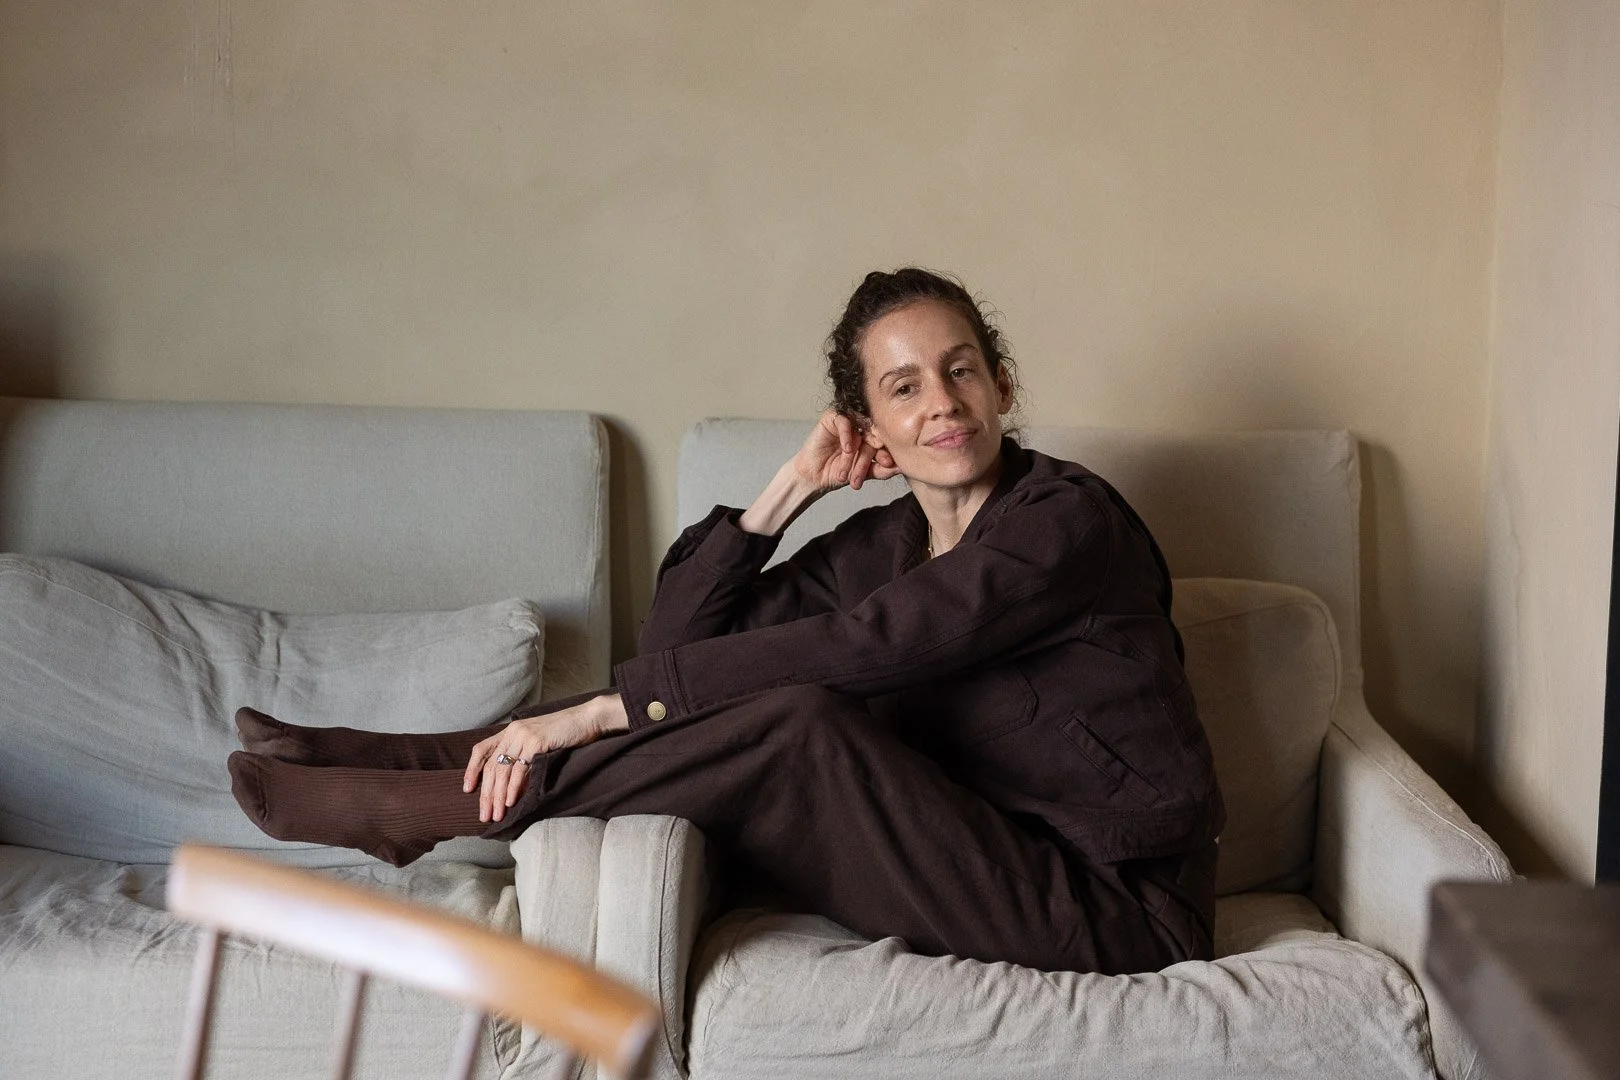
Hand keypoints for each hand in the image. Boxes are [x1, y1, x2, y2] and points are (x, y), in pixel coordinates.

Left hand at [464, 694, 629, 822]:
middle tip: (485, 815)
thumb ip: (523, 757)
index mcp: (510, 731)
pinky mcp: (536, 742)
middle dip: (486, 794)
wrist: (587, 719)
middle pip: (491, 766)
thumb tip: (512, 786)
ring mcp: (523, 735)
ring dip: (498, 796)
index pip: (481, 750)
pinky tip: (511, 801)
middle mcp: (513, 731)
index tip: (468, 790)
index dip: (471, 770)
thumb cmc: (565, 734)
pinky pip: (519, 769)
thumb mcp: (538, 743)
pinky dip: (513, 788)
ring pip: (502, 771)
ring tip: (497, 815)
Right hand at [792, 409, 898, 493]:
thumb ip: (881, 471)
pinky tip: (847, 449)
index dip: (887, 452)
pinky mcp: (832, 418)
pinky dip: (847, 435)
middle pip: (872, 437)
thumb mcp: (863, 474)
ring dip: (856, 453)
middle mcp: (861, 428)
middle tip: (873, 466)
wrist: (814, 476)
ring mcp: (848, 422)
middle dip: (871, 455)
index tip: (888, 463)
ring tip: (852, 469)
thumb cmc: (836, 473)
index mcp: (871, 439)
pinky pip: (844, 421)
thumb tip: (902, 468)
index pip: (883, 442)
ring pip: (859, 432)